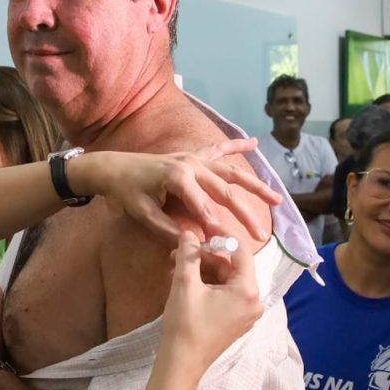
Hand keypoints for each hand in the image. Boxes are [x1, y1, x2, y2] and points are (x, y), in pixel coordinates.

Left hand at [73, 139, 280, 244]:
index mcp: (177, 177)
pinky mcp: (192, 155)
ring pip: (231, 171)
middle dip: (244, 214)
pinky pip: (218, 149)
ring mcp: (193, 157)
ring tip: (276, 198)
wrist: (112, 167)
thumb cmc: (125, 192)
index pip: (203, 207)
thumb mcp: (142, 214)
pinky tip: (254, 143)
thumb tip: (193, 246)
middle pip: (224, 191)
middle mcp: (190, 164)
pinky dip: (236, 145)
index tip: (229, 245)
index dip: (215, 227)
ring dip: (254, 185)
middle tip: (262, 235)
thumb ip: (168, 230)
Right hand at [162, 231, 262, 367]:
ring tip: (177, 265)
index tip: (204, 226)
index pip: (241, 251)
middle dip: (207, 255)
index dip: (222, 234)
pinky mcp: (236, 321)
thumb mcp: (184, 284)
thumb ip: (189, 254)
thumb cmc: (185, 323)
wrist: (181, 363)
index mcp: (248, 290)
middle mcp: (254, 301)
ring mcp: (246, 313)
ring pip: (227, 280)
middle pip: (233, 266)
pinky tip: (186, 280)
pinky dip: (208, 284)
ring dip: (204, 269)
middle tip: (183, 249)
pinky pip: (226, 293)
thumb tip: (188, 232)